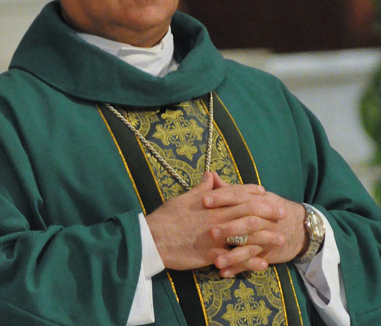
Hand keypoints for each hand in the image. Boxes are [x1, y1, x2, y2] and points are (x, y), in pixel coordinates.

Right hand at [145, 172, 278, 270]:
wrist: (154, 239)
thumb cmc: (167, 216)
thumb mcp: (184, 198)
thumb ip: (201, 188)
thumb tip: (211, 175)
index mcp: (211, 204)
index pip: (237, 195)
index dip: (252, 193)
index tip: (264, 192)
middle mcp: (218, 219)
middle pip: (248, 213)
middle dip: (267, 212)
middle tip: (283, 212)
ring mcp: (217, 238)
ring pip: (247, 236)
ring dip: (266, 237)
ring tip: (281, 239)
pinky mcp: (213, 256)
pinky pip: (236, 259)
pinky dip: (251, 261)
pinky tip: (263, 263)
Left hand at [204, 173, 306, 276]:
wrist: (299, 227)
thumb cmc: (268, 207)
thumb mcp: (253, 195)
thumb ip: (230, 189)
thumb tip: (211, 176)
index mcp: (256, 200)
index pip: (238, 197)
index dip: (222, 198)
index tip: (204, 200)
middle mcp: (262, 219)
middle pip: (246, 222)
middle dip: (230, 228)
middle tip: (211, 232)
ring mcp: (265, 238)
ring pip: (249, 246)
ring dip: (233, 255)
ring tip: (216, 261)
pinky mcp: (266, 253)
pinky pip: (252, 262)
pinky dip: (238, 268)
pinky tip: (224, 273)